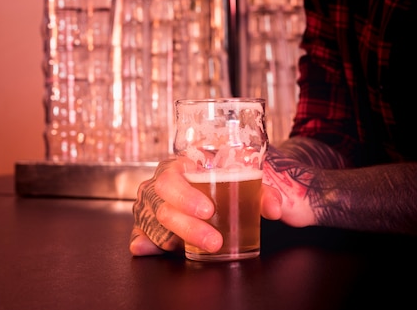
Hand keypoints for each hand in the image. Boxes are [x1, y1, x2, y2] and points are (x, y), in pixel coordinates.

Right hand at [129, 156, 292, 256]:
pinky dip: (143, 243)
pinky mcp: (147, 227)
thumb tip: (276, 209)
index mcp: (177, 167)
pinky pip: (140, 236)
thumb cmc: (219, 182)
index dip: (186, 196)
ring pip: (154, 224)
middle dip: (189, 226)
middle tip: (214, 240)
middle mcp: (158, 186)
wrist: (206, 188)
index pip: (172, 178)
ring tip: (202, 248)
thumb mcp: (242, 184)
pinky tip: (146, 249)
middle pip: (164, 206)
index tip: (209, 210)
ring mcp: (150, 207)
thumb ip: (261, 194)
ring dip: (174, 239)